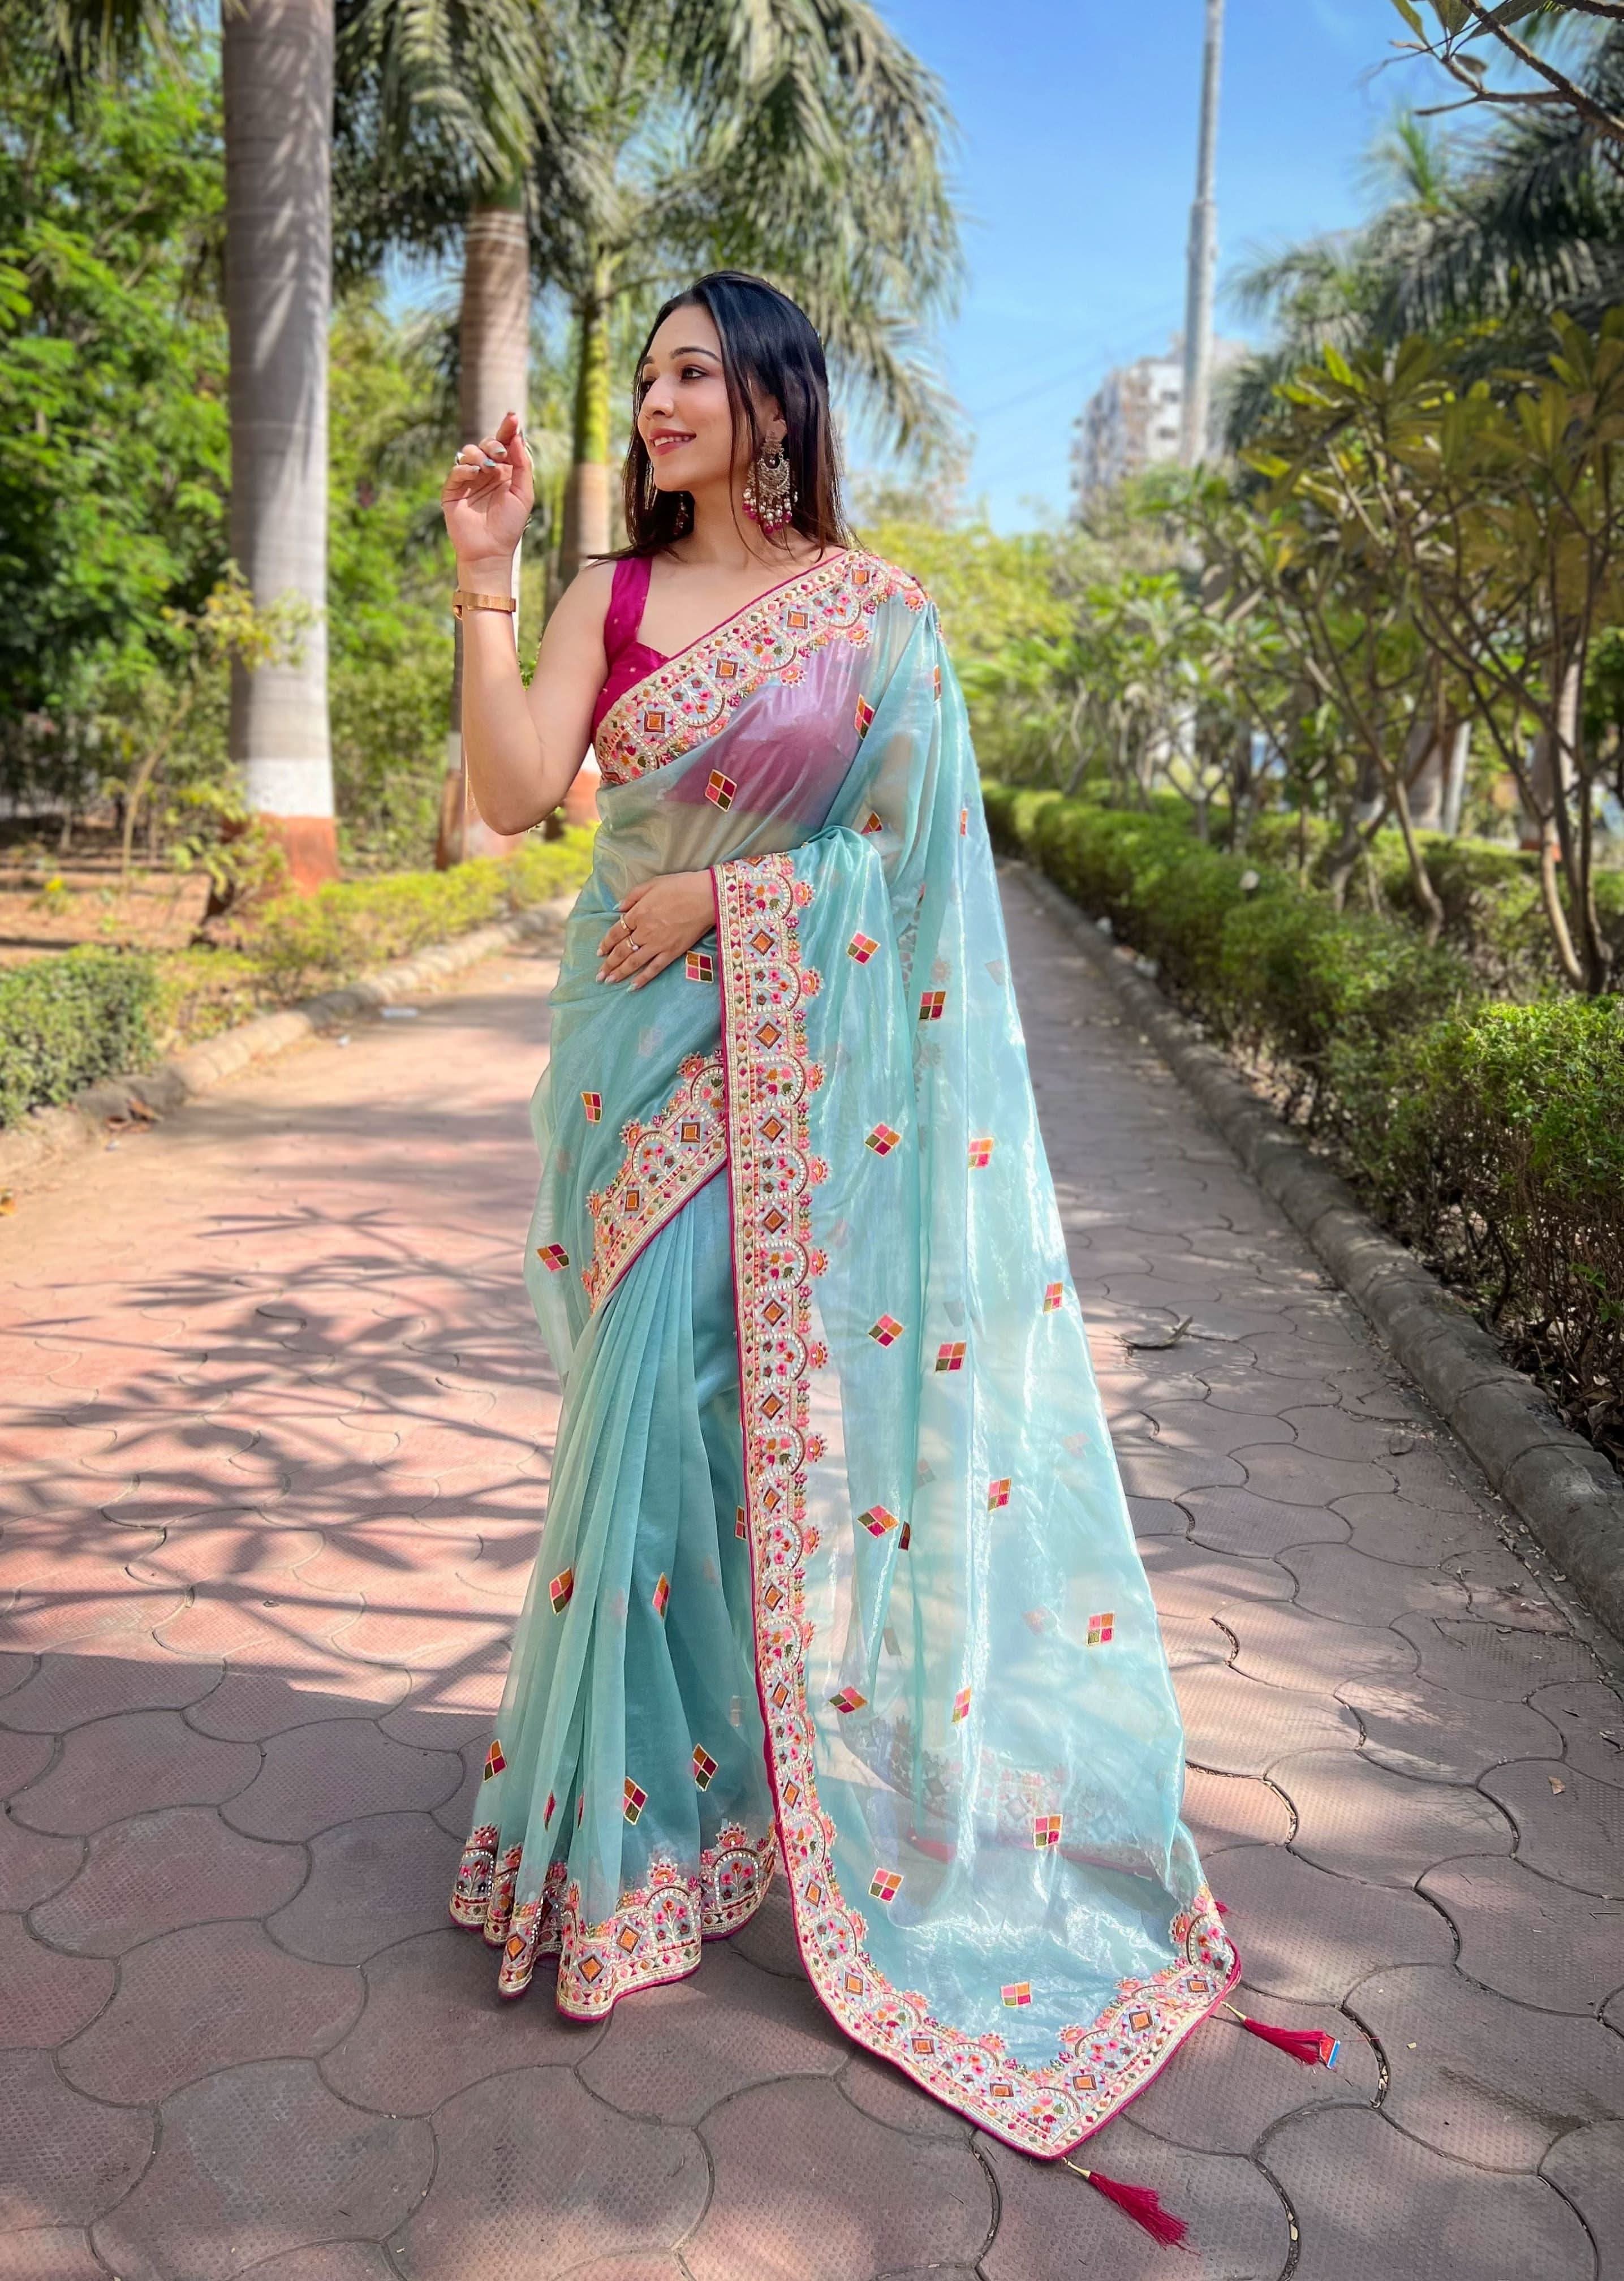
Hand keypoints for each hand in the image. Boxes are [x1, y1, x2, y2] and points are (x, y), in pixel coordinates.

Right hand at [441, 409, 533, 574]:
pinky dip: (466, 468)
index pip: (505, 444)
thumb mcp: (524, 494)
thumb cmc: (509, 525)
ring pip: (468, 452)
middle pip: (487, 443)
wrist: (491, 550)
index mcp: (505, 472)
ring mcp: (469, 480)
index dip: (508, 429)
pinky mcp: (453, 490)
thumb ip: (523, 466)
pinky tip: (475, 473)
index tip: (513, 417)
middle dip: (494, 443)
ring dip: (479, 454)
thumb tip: (518, 437)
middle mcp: (486, 473)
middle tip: (500, 452)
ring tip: (488, 468)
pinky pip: (456, 470)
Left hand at [597, 871, 715, 989]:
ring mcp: (658, 943)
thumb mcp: (652, 883)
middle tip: (599, 975)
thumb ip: (632, 896)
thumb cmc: (680, 886)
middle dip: (608, 964)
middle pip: (621, 950)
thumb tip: (617, 908)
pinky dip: (643, 978)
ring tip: (609, 981)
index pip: (616, 932)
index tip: (599, 952)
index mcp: (638, 913)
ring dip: (620, 973)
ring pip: (634, 962)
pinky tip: (633, 987)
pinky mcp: (672, 952)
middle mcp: (644, 931)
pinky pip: (654, 969)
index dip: (606, 943)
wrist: (706, 896)